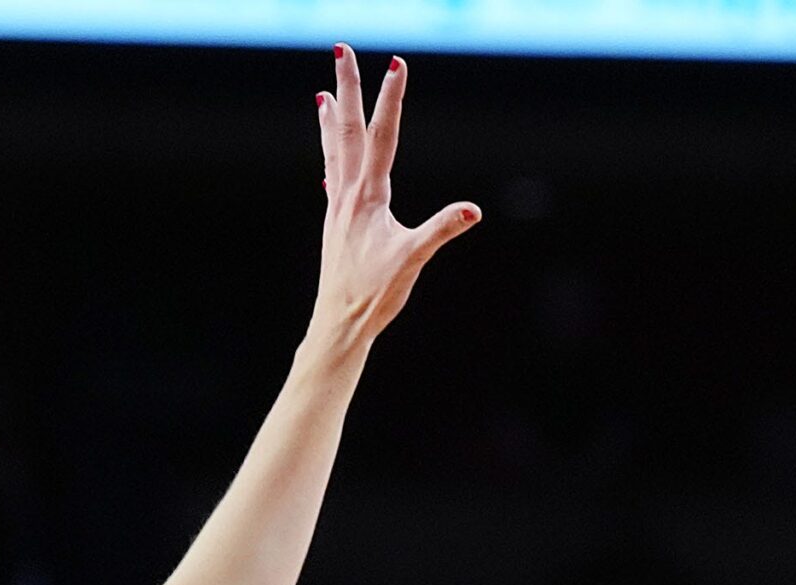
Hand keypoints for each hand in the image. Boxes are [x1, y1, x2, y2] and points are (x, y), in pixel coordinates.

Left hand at [312, 46, 481, 341]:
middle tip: (341, 51)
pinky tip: (329, 167)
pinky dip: (331, 162)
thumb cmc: (375, 294)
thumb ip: (441, 230)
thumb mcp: (413, 260)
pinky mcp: (336, 225)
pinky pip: (333, 181)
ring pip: (334, 151)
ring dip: (331, 120)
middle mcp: (348, 193)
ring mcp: (338, 208)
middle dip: (348, 88)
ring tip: (323, 95)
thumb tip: (472, 210)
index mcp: (368, 196)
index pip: (382, 135)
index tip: (396, 64)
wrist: (338, 322)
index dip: (391, 99)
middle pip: (348, 129)